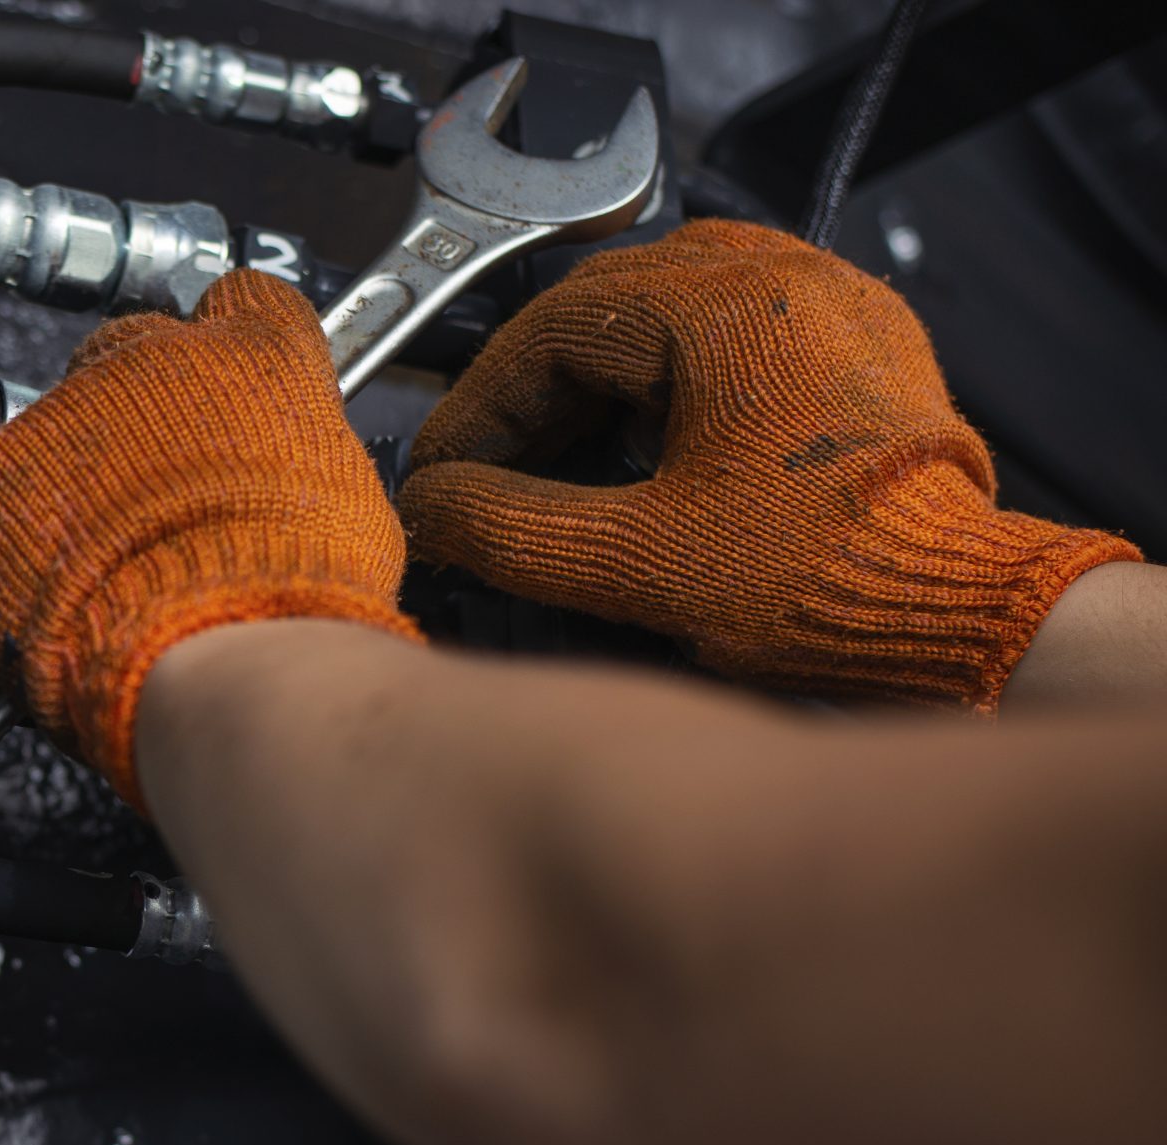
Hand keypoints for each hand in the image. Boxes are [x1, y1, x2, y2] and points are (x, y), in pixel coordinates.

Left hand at [0, 269, 414, 808]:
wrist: (216, 638)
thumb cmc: (293, 587)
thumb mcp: (345, 503)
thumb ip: (303, 458)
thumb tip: (292, 478)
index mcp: (256, 355)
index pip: (242, 302)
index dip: (230, 348)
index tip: (225, 387)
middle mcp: (156, 358)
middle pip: (130, 354)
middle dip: (137, 415)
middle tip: (155, 496)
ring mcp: (68, 408)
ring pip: (58, 426)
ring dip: (72, 484)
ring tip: (104, 566)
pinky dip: (9, 540)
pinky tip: (51, 590)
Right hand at [400, 220, 1138, 709]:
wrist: (961, 615)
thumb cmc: (822, 581)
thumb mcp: (627, 562)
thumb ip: (504, 527)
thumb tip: (432, 507)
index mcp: (721, 304)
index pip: (547, 331)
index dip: (477, 410)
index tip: (442, 476)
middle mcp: (782, 279)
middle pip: (604, 312)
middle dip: (533, 400)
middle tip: (487, 478)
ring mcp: (830, 308)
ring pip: (667, 318)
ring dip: (598, 387)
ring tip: (560, 467)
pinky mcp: (858, 353)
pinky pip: (735, 338)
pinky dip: (671, 387)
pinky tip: (647, 455)